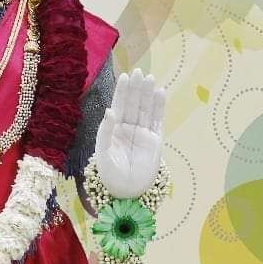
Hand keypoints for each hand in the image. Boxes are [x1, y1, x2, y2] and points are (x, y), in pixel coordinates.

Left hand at [94, 68, 165, 198]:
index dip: (122, 92)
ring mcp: (142, 132)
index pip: (118, 106)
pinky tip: (160, 92)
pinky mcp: (155, 139)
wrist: (126, 191)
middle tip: (139, 72)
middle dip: (136, 88)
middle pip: (133, 104)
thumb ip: (105, 132)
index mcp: (113, 129)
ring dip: (148, 94)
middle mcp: (128, 128)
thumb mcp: (103, 153)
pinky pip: (157, 120)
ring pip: (145, 109)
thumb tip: (110, 111)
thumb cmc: (110, 173)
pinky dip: (159, 106)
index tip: (125, 76)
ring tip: (150, 78)